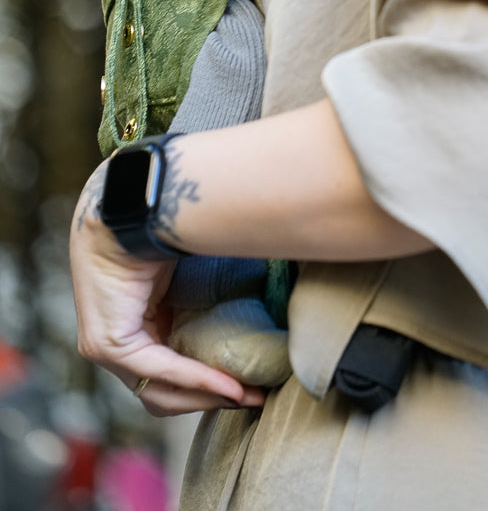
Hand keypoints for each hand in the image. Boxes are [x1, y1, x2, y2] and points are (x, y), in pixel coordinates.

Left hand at [70, 165, 266, 416]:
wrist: (132, 205)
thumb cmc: (160, 227)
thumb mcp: (190, 275)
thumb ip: (210, 300)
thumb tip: (265, 303)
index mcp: (132, 325)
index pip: (168, 374)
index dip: (210, 385)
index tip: (252, 387)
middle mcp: (114, 343)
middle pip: (164, 393)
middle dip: (211, 400)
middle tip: (253, 396)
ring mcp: (106, 348)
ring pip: (161, 391)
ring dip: (207, 396)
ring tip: (248, 394)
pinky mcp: (109, 344)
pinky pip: (159, 369)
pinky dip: (198, 377)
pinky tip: (230, 384)